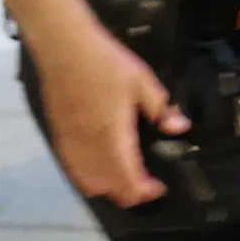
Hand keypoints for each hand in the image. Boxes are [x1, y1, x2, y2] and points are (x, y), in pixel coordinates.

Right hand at [26, 19, 169, 206]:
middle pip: (108, 187)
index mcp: (114, 134)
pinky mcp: (59, 136)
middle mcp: (91, 146)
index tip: (159, 187)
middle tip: (144, 186)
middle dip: (129, 194)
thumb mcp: (141, 80)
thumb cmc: (105, 62)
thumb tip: (180, 128)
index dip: (145, 191)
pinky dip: (87, 177)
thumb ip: (160, 108)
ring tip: (123, 180)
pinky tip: (98, 168)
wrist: (63, 46)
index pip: (129, 178)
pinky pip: (72, 169)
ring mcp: (72, 143)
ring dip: (108, 188)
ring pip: (88, 182)